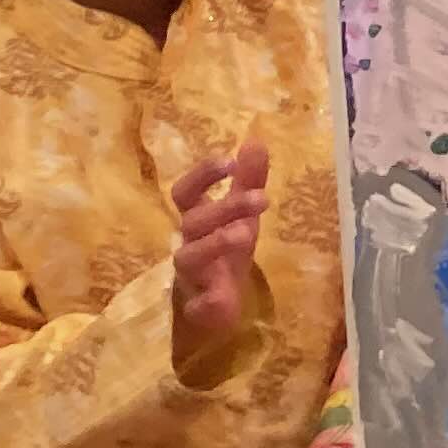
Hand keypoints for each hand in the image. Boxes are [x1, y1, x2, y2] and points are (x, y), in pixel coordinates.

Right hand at [169, 139, 271, 373]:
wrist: (216, 301)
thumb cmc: (225, 248)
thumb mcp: (241, 214)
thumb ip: (248, 180)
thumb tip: (255, 140)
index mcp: (196, 219)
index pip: (185, 192)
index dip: (202, 176)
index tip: (229, 161)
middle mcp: (188, 244)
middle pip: (193, 222)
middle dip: (225, 208)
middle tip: (261, 198)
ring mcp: (191, 276)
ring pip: (189, 258)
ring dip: (216, 244)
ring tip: (247, 234)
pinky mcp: (199, 307)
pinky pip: (198, 305)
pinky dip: (208, 302)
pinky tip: (222, 298)